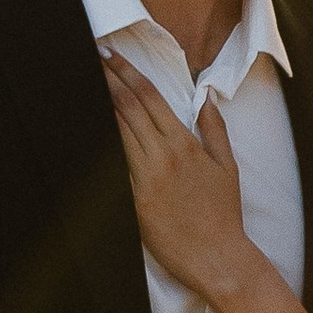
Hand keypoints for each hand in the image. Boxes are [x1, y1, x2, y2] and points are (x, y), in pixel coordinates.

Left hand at [101, 52, 253, 302]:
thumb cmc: (223, 214)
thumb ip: (215, 130)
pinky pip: (113, 167)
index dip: (128, 72)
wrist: (218, 257)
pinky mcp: (133, 200)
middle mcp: (162, 155)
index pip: (149, 97)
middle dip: (107, 79)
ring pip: (116, 131)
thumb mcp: (227, 167)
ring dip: (100, 104)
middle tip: (90, 56)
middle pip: (127, 107)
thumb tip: (206, 98)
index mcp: (184, 143)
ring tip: (85, 82)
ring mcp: (145, 177)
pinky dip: (100, 146)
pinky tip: (88, 129)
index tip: (111, 55)